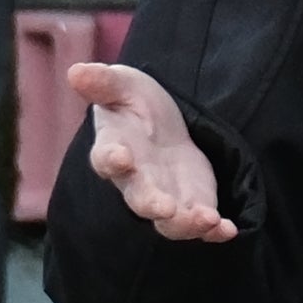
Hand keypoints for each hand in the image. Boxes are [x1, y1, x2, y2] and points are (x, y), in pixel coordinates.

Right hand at [66, 59, 234, 241]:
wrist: (162, 125)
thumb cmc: (135, 104)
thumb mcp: (123, 84)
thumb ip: (103, 82)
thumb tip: (76, 72)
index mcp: (113, 150)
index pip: (106, 159)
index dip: (112, 159)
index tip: (120, 157)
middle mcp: (135, 182)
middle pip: (139, 199)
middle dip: (152, 204)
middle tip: (165, 208)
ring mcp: (164, 198)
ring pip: (169, 222)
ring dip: (187, 224)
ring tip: (208, 220)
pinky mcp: (191, 204)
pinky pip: (200, 225)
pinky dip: (214, 230)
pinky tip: (227, 229)